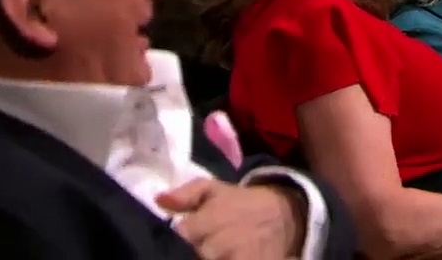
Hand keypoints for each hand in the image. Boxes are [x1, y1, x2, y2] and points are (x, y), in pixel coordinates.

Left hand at [156, 178, 304, 259]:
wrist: (282, 215)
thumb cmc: (239, 203)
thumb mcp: (213, 190)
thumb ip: (186, 194)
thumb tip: (159, 200)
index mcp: (212, 218)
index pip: (181, 236)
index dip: (176, 241)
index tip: (173, 241)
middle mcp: (226, 241)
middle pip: (195, 254)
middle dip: (191, 252)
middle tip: (192, 246)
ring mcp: (242, 257)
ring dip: (208, 258)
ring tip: (209, 252)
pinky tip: (224, 258)